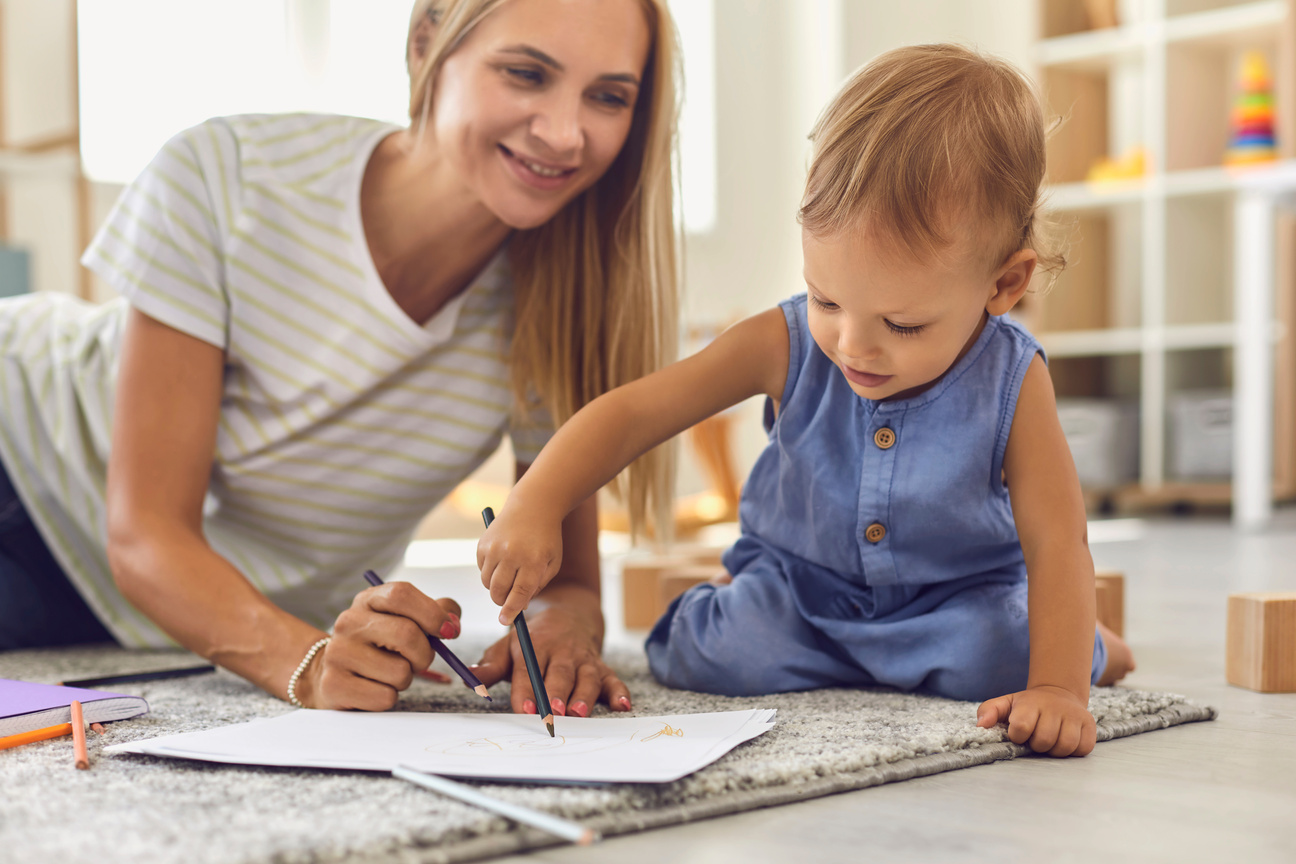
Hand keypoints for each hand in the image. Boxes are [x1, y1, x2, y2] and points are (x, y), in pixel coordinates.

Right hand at [296, 582, 461, 710]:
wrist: (328, 673)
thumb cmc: (379, 646)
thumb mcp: (403, 619)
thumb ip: (436, 613)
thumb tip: (453, 623)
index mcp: (368, 600)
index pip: (401, 594)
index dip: (432, 613)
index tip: (449, 631)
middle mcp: (348, 622)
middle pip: (406, 634)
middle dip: (425, 654)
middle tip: (419, 661)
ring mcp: (338, 653)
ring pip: (400, 672)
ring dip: (405, 679)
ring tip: (388, 673)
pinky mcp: (334, 685)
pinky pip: (385, 697)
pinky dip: (389, 697)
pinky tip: (374, 687)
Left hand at [471, 589, 631, 717]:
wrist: (568, 613)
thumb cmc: (532, 638)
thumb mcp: (508, 645)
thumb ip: (490, 665)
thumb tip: (469, 680)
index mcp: (534, 645)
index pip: (529, 669)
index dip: (526, 689)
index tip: (524, 707)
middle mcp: (561, 651)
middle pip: (560, 674)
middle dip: (556, 693)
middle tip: (553, 712)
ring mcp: (583, 659)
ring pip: (586, 677)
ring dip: (584, 695)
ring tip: (579, 712)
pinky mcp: (601, 666)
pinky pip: (613, 678)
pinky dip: (619, 692)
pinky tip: (622, 705)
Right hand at [477, 505, 564, 624]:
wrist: (533, 506)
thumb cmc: (546, 538)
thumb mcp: (552, 562)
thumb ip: (537, 585)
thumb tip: (518, 606)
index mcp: (533, 561)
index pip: (518, 594)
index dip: (511, 611)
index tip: (505, 621)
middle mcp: (511, 554)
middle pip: (499, 591)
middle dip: (502, 601)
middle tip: (509, 600)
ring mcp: (495, 548)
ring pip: (488, 583)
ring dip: (496, 587)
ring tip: (510, 573)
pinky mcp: (483, 544)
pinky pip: (482, 569)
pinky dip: (490, 572)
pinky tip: (503, 559)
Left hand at [976, 684, 1096, 756]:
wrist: (1058, 694)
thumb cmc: (1027, 706)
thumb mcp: (1005, 703)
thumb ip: (989, 711)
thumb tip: (981, 725)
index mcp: (1031, 703)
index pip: (1021, 727)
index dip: (1018, 736)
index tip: (1019, 733)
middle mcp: (1055, 707)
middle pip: (1044, 741)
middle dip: (1036, 745)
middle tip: (1036, 737)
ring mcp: (1074, 716)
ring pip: (1065, 746)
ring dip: (1055, 750)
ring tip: (1050, 741)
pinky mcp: (1089, 725)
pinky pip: (1083, 748)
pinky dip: (1073, 751)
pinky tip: (1065, 740)